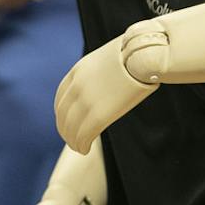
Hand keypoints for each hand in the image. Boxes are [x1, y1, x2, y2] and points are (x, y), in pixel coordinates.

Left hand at [54, 31, 159, 151]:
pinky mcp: (99, 114)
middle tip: (71, 140)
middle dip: (64, 129)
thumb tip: (111, 76)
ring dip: (72, 140)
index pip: (61, 97)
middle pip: (62, 114)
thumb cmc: (135, 54)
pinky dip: (81, 144)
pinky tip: (84, 150)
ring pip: (70, 127)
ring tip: (78, 148)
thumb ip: (101, 70)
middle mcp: (77, 86)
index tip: (65, 122)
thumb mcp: (108, 57)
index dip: (61, 113)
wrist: (143, 56)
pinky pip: (84, 134)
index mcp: (78, 70)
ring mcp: (86, 100)